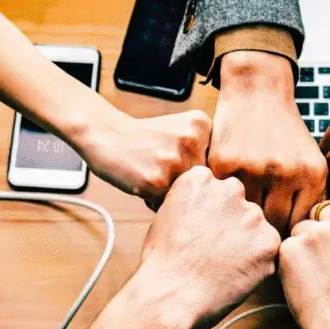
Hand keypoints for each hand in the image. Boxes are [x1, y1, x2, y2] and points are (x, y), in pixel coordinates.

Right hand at [54, 166, 278, 328]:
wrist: (164, 301)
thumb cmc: (157, 267)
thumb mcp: (164, 218)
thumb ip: (189, 201)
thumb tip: (199, 198)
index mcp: (199, 179)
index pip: (223, 184)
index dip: (217, 213)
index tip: (209, 231)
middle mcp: (227, 191)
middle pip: (244, 204)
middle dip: (234, 228)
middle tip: (214, 254)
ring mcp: (249, 217)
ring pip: (258, 229)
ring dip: (246, 248)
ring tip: (220, 268)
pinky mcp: (266, 245)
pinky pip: (271, 253)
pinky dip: (258, 267)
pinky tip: (234, 277)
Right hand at [77, 108, 210, 208]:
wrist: (105, 134)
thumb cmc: (144, 138)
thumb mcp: (180, 130)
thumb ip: (204, 151)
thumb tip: (224, 191)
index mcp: (202, 124)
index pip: (216, 163)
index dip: (195, 168)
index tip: (176, 158)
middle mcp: (192, 140)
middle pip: (203, 181)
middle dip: (184, 182)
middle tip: (161, 167)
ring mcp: (175, 160)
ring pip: (187, 194)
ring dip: (170, 193)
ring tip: (152, 174)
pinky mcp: (158, 180)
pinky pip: (167, 204)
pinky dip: (155, 200)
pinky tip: (143, 181)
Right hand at [208, 51, 326, 233]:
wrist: (258, 92)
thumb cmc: (285, 133)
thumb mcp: (310, 160)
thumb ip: (310, 197)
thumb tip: (304, 240)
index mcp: (312, 173)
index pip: (300, 224)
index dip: (289, 235)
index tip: (280, 238)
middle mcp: (285, 172)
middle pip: (274, 225)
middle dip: (266, 232)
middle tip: (257, 234)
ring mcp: (253, 168)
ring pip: (247, 215)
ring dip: (243, 219)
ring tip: (240, 222)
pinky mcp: (225, 164)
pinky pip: (224, 198)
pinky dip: (223, 202)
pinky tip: (225, 202)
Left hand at [278, 193, 329, 328]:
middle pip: (317, 211)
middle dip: (317, 230)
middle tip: (327, 262)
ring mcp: (316, 232)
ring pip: (299, 229)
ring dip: (302, 247)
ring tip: (318, 275)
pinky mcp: (292, 247)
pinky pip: (285, 247)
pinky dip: (289, 262)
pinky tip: (306, 281)